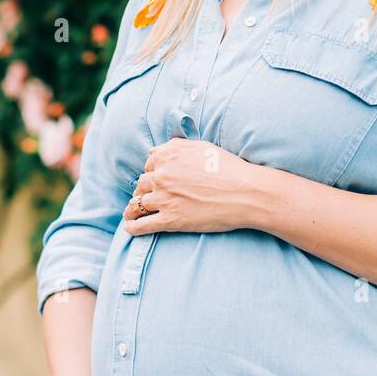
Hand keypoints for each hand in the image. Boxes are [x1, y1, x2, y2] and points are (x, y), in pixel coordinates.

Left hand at [122, 138, 259, 234]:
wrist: (245, 193)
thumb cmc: (228, 168)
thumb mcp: (200, 147)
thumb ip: (174, 147)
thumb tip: (152, 151)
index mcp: (167, 156)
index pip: (148, 165)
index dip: (152, 173)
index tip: (156, 180)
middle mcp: (161, 176)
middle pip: (141, 184)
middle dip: (143, 191)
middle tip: (147, 197)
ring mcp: (163, 199)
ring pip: (137, 204)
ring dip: (133, 209)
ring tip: (131, 214)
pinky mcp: (170, 220)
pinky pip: (142, 225)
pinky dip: (133, 228)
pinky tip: (131, 228)